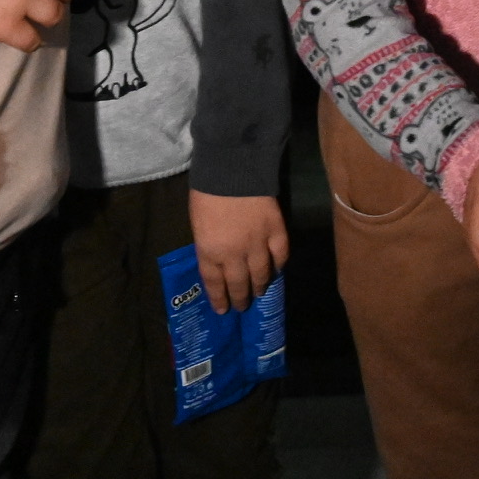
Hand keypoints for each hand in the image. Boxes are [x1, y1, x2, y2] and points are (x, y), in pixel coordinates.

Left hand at [188, 190, 288, 313]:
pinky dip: (279, 264)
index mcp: (210, 251)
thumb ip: (207, 246)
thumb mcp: (197, 224)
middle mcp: (234, 254)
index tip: (223, 310)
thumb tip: (217, 261)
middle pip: (239, 284)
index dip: (219, 299)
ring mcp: (258, 243)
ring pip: (261, 274)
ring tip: (260, 291)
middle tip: (242, 305)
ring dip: (260, 286)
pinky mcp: (276, 230)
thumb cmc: (207, 193)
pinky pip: (280, 254)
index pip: (214, 284)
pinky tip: (277, 269)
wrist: (233, 168)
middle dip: (240, 298)